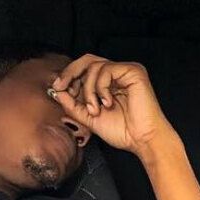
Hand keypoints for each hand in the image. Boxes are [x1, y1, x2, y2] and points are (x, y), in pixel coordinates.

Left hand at [51, 54, 173, 156]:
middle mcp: (116, 74)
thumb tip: (57, 91)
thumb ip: (73, 105)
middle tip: (61, 86)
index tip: (57, 89)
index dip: (69, 77)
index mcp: (107, 83)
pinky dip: (101, 87)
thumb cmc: (122, 131)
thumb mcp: (89, 118)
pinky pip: (107, 70)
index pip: (83, 70)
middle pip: (87, 60)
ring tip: (95, 109)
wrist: (142, 140)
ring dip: (89, 90)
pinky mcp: (133, 71)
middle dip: (70, 72)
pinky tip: (108, 103)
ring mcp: (125, 71)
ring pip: (94, 66)